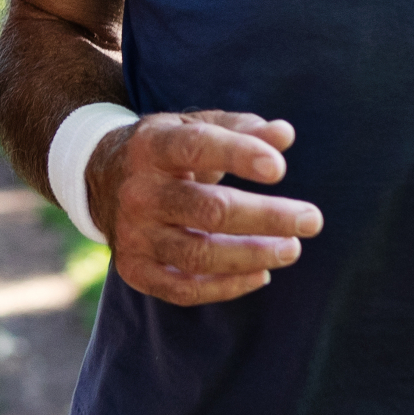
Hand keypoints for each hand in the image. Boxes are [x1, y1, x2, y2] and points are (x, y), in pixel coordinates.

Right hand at [90, 110, 320, 305]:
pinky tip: (260, 275)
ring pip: (198, 254)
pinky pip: (183, 288)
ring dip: (252, 254)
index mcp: (152, 145)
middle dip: (266, 217)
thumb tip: (284, 135)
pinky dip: (226, 287)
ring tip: (291, 249)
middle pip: (208, 209)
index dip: (239, 156)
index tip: (280, 169)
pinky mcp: (134, 268)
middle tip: (311, 220)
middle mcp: (138, 191)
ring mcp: (133, 234)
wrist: (102, 179)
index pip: (197, 147)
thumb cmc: (167, 150)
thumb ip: (240, 129)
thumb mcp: (194, 126)